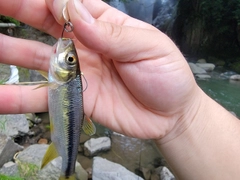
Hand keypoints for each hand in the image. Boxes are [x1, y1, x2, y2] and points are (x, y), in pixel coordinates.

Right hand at [0, 0, 199, 139]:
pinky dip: (19, 97)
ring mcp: (79, 72)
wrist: (170, 115)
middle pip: (45, 22)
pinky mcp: (76, 99)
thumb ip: (114, 34)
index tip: (35, 1)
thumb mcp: (150, 48)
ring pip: (37, 58)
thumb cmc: (167, 75)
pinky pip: (45, 96)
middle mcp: (86, 44)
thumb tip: (76, 14)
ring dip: (9, 52)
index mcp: (105, 24)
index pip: (69, 3)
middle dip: (17, 9)